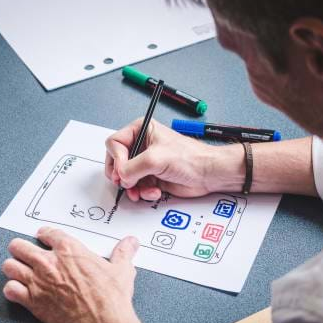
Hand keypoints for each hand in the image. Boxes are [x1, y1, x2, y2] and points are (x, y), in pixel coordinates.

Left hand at [1, 227, 142, 322]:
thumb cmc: (111, 298)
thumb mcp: (122, 270)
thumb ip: (123, 253)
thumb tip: (131, 243)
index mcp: (70, 250)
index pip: (48, 233)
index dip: (44, 234)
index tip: (44, 237)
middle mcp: (49, 263)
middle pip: (20, 246)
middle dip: (21, 249)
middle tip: (26, 253)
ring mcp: (38, 282)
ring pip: (10, 266)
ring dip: (14, 268)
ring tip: (19, 271)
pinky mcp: (33, 302)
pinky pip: (10, 290)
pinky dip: (12, 290)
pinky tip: (18, 291)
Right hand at [105, 118, 244, 201]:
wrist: (207, 174)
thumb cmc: (190, 158)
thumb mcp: (155, 158)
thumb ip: (132, 167)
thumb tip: (120, 177)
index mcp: (141, 130)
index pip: (114, 143)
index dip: (116, 158)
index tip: (123, 170)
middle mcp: (141, 146)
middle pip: (117, 162)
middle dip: (121, 175)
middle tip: (126, 183)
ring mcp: (146, 163)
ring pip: (125, 178)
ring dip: (133, 187)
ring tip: (140, 191)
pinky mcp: (151, 178)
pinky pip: (137, 188)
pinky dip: (143, 192)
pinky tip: (154, 191)